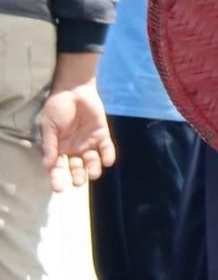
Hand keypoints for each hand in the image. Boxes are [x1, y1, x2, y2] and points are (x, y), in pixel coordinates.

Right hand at [39, 54, 114, 190]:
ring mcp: (89, 143)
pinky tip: (107, 161)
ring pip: (93, 161)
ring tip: (93, 173)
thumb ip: (50, 145)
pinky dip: (108, 155)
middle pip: (77, 168)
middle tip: (79, 182)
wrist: (73, 90)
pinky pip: (107, 149)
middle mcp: (75, 149)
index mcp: (59, 149)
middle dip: (78, 176)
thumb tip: (47, 165)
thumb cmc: (57, 108)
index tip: (58, 189)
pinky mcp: (102, 135)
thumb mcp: (48, 126)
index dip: (58, 178)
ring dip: (94, 168)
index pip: (58, 168)